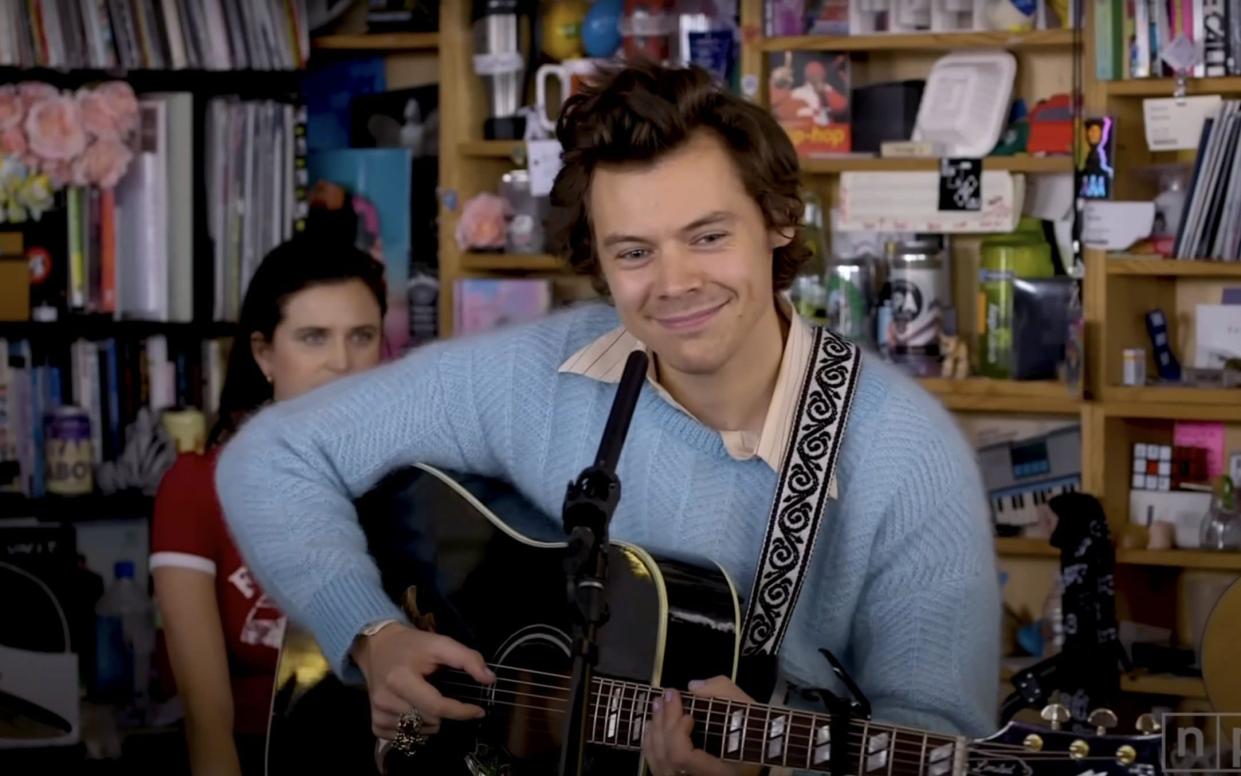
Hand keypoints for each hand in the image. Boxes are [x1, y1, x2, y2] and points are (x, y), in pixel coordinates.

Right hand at [351, 623, 494, 739]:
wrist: (378, 646)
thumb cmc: (412, 645)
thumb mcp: (440, 643)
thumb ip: (467, 659)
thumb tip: (489, 679)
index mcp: (401, 678)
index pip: (436, 706)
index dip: (461, 711)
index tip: (478, 711)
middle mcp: (386, 699)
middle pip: (430, 721)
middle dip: (443, 711)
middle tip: (440, 692)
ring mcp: (378, 713)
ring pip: (419, 731)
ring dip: (430, 720)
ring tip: (425, 699)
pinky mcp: (375, 723)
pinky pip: (404, 737)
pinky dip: (415, 728)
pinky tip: (414, 709)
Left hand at [643, 676, 761, 775]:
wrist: (757, 759)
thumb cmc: (753, 733)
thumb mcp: (745, 707)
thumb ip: (721, 691)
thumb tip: (693, 687)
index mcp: (718, 772)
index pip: (682, 758)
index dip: (677, 734)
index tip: (688, 715)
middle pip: (666, 759)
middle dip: (663, 723)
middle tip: (667, 696)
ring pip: (659, 764)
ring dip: (655, 731)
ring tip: (658, 705)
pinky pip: (658, 766)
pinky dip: (652, 745)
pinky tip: (653, 725)